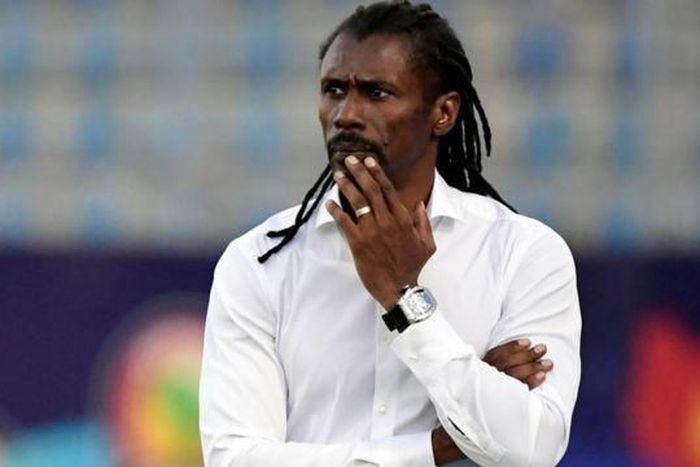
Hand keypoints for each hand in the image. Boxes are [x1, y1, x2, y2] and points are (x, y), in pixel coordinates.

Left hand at [325, 155, 435, 309]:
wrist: (399, 289)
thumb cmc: (412, 267)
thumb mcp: (427, 245)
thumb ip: (423, 222)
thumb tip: (419, 204)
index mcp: (403, 219)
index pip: (388, 190)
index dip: (377, 173)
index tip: (368, 161)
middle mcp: (387, 221)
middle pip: (371, 190)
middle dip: (359, 172)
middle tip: (349, 160)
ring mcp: (372, 231)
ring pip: (357, 202)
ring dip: (347, 186)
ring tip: (338, 175)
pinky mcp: (358, 243)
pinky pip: (344, 222)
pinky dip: (336, 211)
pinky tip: (329, 202)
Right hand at [432, 339, 551, 464]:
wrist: (460, 426)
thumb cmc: (471, 399)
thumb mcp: (474, 379)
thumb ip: (487, 369)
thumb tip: (509, 356)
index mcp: (478, 370)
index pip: (497, 354)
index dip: (512, 347)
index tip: (526, 341)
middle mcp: (484, 378)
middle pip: (509, 363)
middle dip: (527, 355)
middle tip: (542, 349)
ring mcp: (492, 389)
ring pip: (515, 374)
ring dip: (533, 367)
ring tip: (547, 363)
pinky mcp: (500, 402)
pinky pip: (518, 391)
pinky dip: (531, 382)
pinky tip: (541, 378)